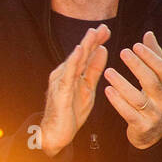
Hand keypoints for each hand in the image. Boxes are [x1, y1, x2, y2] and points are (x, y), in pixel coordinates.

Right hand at [38, 24, 109, 156]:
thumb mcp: (88, 88)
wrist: (55, 134)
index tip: (106, 30)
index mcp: (72, 74)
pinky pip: (68, 74)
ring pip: (74, 60)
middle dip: (91, 39)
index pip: (85, 54)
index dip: (95, 41)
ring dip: (84, 46)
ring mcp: (60, 81)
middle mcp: (64, 74)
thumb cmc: (70, 112)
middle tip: (102, 27)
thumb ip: (93, 70)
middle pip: (80, 54)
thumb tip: (102, 50)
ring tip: (92, 33)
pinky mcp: (60, 91)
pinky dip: (73, 61)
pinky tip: (79, 51)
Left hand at [103, 31, 161, 149]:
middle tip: (122, 51)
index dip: (150, 57)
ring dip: (122, 83)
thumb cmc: (153, 98)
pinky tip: (107, 90)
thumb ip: (154, 57)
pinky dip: (117, 101)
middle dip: (137, 66)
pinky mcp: (141, 126)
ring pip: (137, 98)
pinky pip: (128, 113)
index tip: (135, 45)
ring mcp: (153, 114)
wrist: (154, 132)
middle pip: (151, 81)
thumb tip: (148, 33)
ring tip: (107, 71)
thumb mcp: (157, 79)